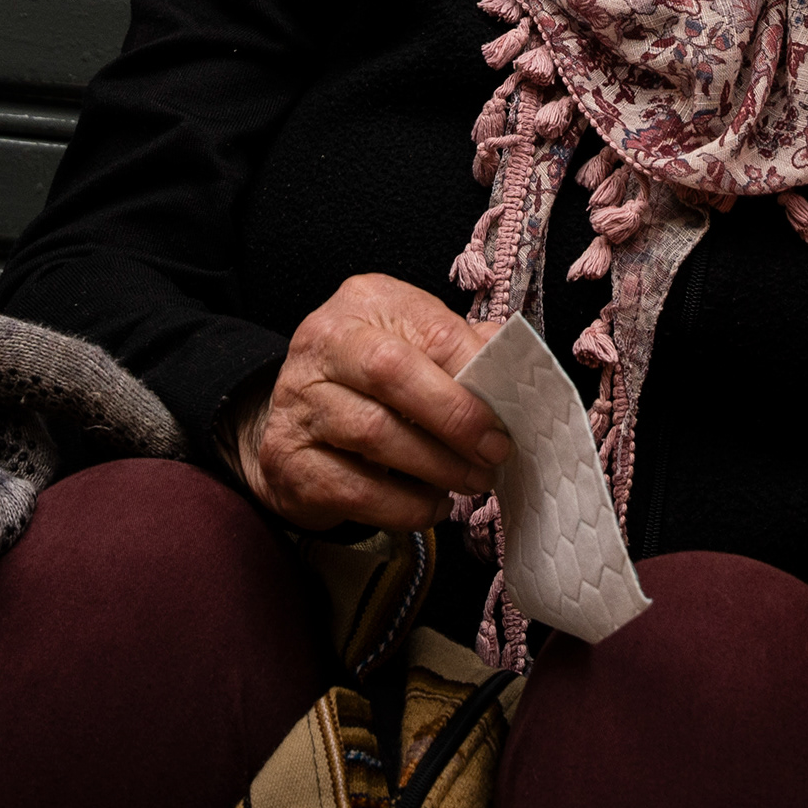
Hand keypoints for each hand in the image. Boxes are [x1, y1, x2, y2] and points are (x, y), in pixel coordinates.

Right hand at [240, 273, 510, 532]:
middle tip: (494, 453)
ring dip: (437, 467)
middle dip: (455, 418)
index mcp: (367, 302)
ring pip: (375, 434)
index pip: (432, 330)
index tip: (508, 415)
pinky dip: (405, 505)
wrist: (297, 423)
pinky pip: (356, 489)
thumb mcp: (415, 346)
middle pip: (392, 373)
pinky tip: (433, 505)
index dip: (476, 374)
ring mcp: (299, 401)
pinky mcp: (289, 459)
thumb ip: (463, 352)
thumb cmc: (373, 382)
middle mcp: (324, 342)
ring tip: (472, 482)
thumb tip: (518, 376)